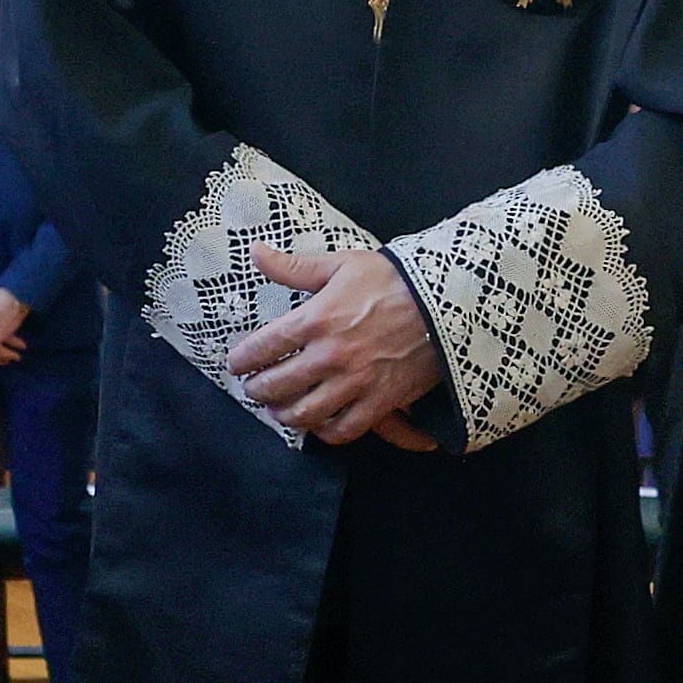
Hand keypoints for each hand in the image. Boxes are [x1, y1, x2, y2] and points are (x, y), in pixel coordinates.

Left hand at [231, 241, 440, 448]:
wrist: (445, 300)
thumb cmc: (393, 280)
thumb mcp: (341, 265)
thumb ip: (294, 266)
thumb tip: (256, 251)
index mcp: (315, 319)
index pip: (261, 348)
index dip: (241, 359)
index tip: (237, 363)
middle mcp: (330, 355)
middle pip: (276, 386)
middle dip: (257, 390)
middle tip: (254, 388)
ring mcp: (355, 381)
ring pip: (304, 413)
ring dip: (285, 415)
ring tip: (280, 409)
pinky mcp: (380, 400)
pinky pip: (344, 428)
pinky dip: (326, 431)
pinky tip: (319, 423)